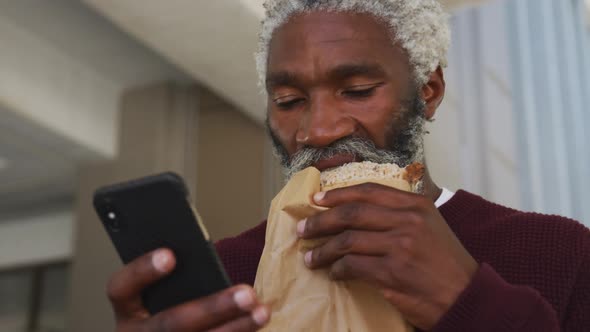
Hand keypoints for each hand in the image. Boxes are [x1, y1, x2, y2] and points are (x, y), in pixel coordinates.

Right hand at [106, 248, 269, 330]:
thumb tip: (202, 247)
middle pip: (170, 324)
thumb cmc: (168, 304)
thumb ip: (175, 273)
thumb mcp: (161, 289)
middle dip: (212, 309)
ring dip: (234, 328)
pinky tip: (256, 325)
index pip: (121, 288)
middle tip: (246, 293)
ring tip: (261, 311)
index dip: (142, 271)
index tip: (169, 255)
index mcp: (127, 309)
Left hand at [297, 183, 477, 329]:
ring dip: (323, 250)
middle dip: (320, 221)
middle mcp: (408, 221)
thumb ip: (400, 213)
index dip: (337, 194)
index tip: (315, 200)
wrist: (467, 296)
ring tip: (311, 258)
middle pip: (351, 214)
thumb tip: (358, 209)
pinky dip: (338, 270)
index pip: (367, 191)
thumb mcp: (430, 226)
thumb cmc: (446, 263)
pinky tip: (334, 274)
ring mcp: (400, 246)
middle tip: (303, 229)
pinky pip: (353, 266)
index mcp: (415, 205)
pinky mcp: (393, 273)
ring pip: (347, 241)